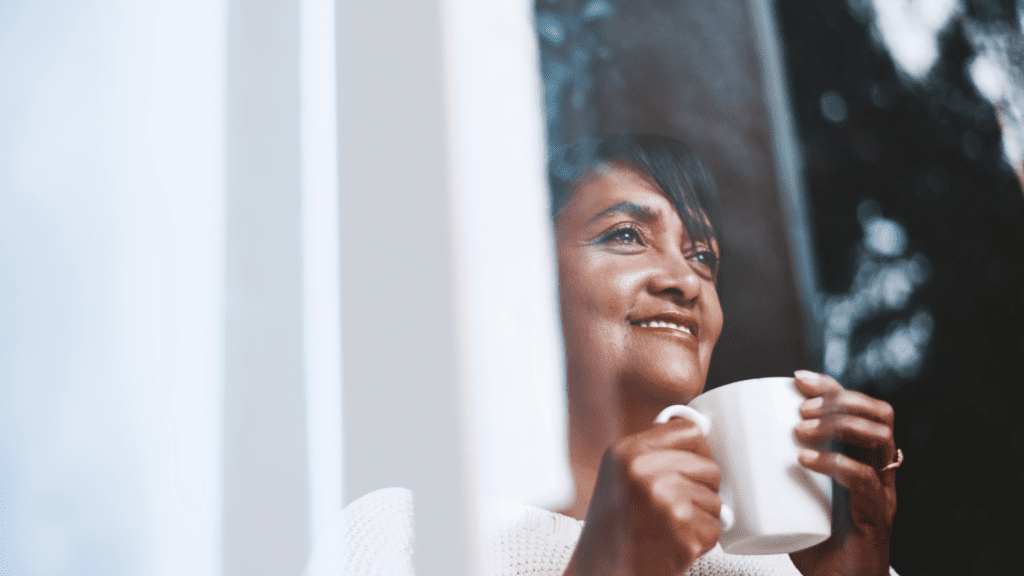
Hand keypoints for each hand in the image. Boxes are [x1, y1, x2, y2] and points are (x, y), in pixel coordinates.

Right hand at [563, 417, 722, 575]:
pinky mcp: (682, 534)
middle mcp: (644, 472)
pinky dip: (701, 541)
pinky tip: (674, 544)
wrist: (601, 570)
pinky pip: (715, 529)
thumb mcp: (619, 472)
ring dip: (701, 518)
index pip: (690, 431)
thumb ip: (654, 451)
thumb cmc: (614, 525)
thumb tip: (701, 433)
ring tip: (670, 527)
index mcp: (628, 451)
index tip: (690, 468)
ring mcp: (665, 503)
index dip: (698, 451)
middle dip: (702, 490)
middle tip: (675, 508)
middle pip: (710, 468)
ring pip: (716, 501)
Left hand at [789, 370, 896, 575]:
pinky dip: (834, 463)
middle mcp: (879, 471)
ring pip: (879, 438)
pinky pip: (864, 480)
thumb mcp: (790, 498)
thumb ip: (769, 474)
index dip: (831, 386)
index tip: (796, 379)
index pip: (860, 407)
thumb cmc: (813, 544)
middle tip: (800, 410)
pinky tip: (805, 460)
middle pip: (878, 414)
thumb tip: (722, 448)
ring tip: (801, 430)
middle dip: (837, 400)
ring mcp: (882, 492)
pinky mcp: (876, 517)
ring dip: (838, 425)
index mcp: (862, 459)